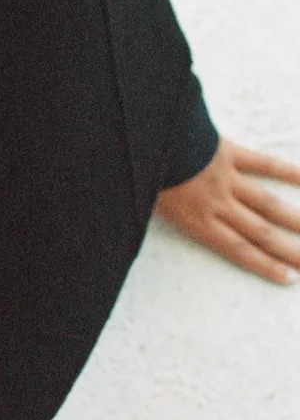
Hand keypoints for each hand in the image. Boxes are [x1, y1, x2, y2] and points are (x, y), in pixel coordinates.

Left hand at [154, 138, 299, 285]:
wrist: (141, 140)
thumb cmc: (136, 177)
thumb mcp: (143, 211)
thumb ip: (158, 225)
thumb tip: (142, 242)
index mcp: (196, 222)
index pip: (238, 250)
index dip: (265, 265)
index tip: (289, 278)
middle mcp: (216, 205)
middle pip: (260, 232)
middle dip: (289, 249)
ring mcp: (225, 179)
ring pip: (267, 203)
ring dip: (294, 218)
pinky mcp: (228, 153)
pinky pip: (262, 163)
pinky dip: (286, 170)